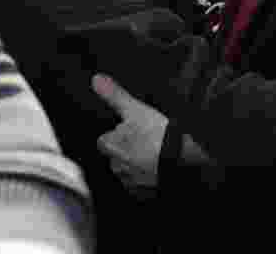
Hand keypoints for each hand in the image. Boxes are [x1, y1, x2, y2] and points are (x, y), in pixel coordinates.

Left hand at [93, 74, 166, 191]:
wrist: (180, 164)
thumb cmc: (157, 136)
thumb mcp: (136, 109)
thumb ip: (115, 96)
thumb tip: (95, 80)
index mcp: (110, 146)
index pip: (104, 140)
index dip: (116, 134)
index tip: (130, 130)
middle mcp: (116, 167)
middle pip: (116, 157)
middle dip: (127, 151)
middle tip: (146, 141)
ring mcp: (131, 183)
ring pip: (129, 172)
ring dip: (138, 165)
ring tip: (156, 155)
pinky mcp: (146, 195)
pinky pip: (143, 186)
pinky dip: (150, 179)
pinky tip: (161, 170)